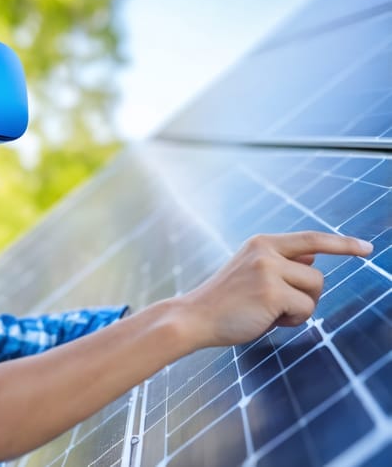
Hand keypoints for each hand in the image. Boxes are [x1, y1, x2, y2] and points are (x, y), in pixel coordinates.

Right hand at [178, 232, 372, 347]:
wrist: (193, 317)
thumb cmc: (224, 301)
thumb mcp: (252, 273)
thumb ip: (282, 263)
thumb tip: (314, 255)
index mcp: (261, 243)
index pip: (312, 238)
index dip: (342, 243)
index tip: (365, 248)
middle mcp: (266, 252)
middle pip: (317, 274)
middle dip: (306, 296)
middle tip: (277, 307)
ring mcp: (269, 271)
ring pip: (314, 292)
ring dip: (299, 309)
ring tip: (268, 313)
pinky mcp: (272, 293)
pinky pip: (305, 310)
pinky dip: (291, 321)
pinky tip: (266, 320)